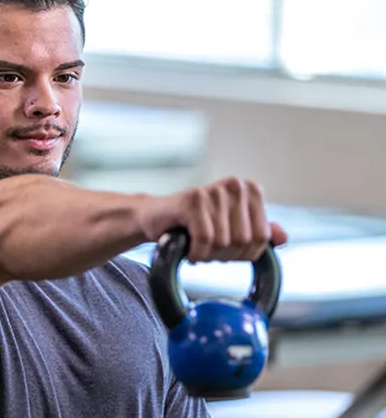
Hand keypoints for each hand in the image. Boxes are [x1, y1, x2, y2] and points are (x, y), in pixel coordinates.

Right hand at [143, 177, 288, 262]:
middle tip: (208, 249)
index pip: (262, 237)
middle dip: (225, 254)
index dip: (244, 252)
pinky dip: (196, 253)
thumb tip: (283, 237)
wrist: (156, 217)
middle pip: (243, 240)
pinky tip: (189, 250)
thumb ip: (259, 231)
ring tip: (197, 247)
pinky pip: (205, 239)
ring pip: (224, 241)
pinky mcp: (192, 200)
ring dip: (208, 255)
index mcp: (250, 190)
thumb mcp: (232, 228)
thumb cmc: (196, 224)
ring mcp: (213, 190)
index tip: (226, 249)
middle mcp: (234, 185)